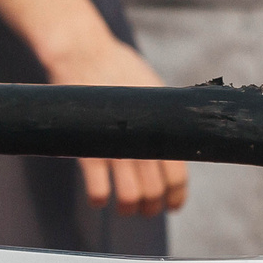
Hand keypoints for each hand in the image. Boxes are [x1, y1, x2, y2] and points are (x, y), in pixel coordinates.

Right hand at [40, 34, 190, 217]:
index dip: (175, 197)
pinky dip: (99, 200)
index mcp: (162, 130)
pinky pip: (97, 190)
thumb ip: (165, 118)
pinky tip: (98, 197)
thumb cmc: (120, 69)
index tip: (171, 206)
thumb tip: (177, 137)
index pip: (177, 177)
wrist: (84, 54)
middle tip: (143, 208)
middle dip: (150, 208)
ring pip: (129, 197)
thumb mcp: (155, 91)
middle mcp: (142, 144)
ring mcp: (115, 149)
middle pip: (153, 192)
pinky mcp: (88, 149)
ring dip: (127, 208)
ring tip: (123, 207)